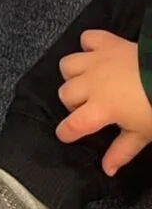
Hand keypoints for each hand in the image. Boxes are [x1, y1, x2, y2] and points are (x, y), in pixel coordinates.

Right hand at [57, 29, 151, 173]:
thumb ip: (121, 151)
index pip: (72, 124)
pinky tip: (96, 55)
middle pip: (65, 94)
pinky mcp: (107, 43)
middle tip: (88, 109)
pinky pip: (87, 38)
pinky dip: (88, 46)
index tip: (65, 136)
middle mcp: (91, 84)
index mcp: (99, 109)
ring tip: (88, 83)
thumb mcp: (142, 135)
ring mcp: (96, 61)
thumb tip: (107, 170)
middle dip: (73, 104)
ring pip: (67, 65)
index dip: (65, 132)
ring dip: (74, 75)